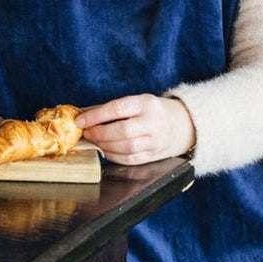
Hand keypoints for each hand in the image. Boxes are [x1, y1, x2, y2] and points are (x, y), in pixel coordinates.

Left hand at [75, 94, 194, 165]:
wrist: (182, 125)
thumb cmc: (152, 111)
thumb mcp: (136, 102)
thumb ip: (109, 108)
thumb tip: (81, 114)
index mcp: (146, 103)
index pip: (117, 108)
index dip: (96, 116)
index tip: (80, 121)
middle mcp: (153, 122)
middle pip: (122, 131)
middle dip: (99, 134)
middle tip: (87, 133)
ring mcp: (155, 141)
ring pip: (126, 147)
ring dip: (105, 146)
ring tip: (95, 141)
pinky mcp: (153, 155)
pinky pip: (129, 159)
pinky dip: (113, 156)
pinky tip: (106, 150)